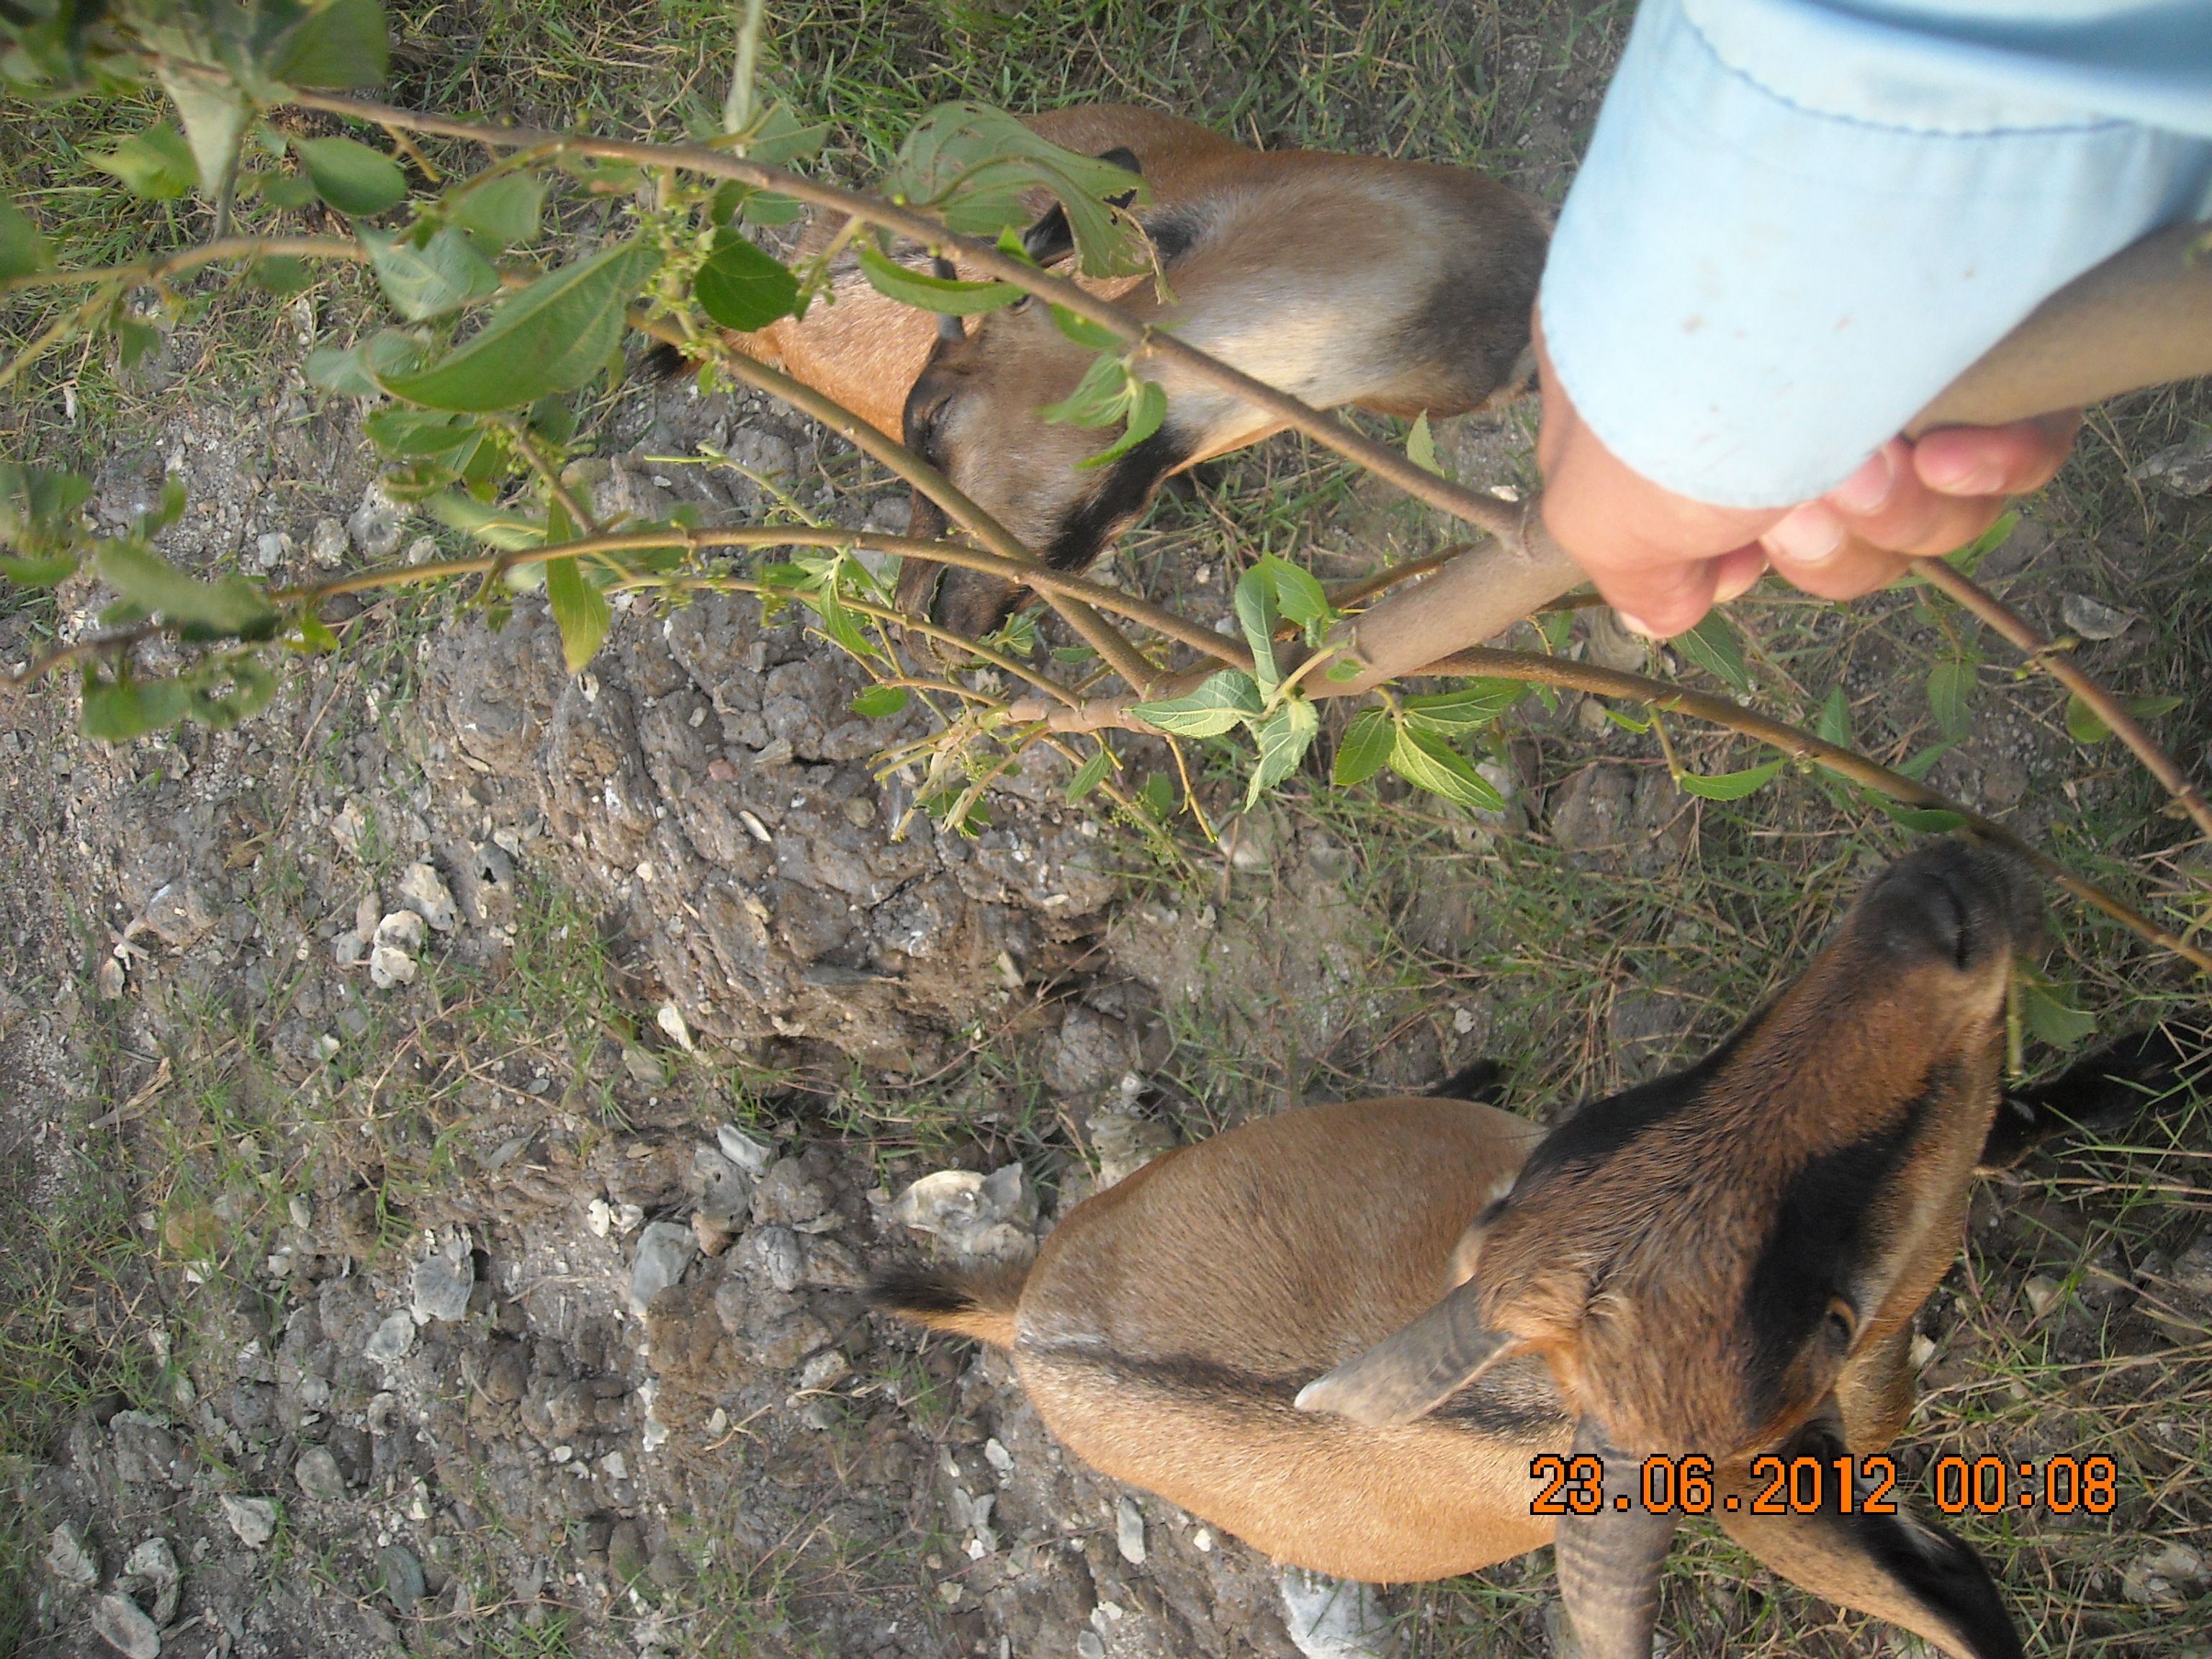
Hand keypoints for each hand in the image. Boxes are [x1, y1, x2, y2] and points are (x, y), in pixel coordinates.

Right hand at [1531, 309, 2078, 636]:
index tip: (1742, 560)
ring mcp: (1890, 362)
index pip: (1737, 522)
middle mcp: (1787, 382)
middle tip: (1805, 507)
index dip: (1746, 562)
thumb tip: (1662, 612)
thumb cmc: (1658, 401)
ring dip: (1900, 514)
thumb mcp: (1595, 509)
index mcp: (1688, 411)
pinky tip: (1954, 453)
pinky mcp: (1993, 345)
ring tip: (1873, 464)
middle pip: (1844, 536)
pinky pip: (2024, 449)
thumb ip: (1634, 571)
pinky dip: (1995, 468)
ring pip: (1928, 511)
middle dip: (1829, 545)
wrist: (1765, 284)